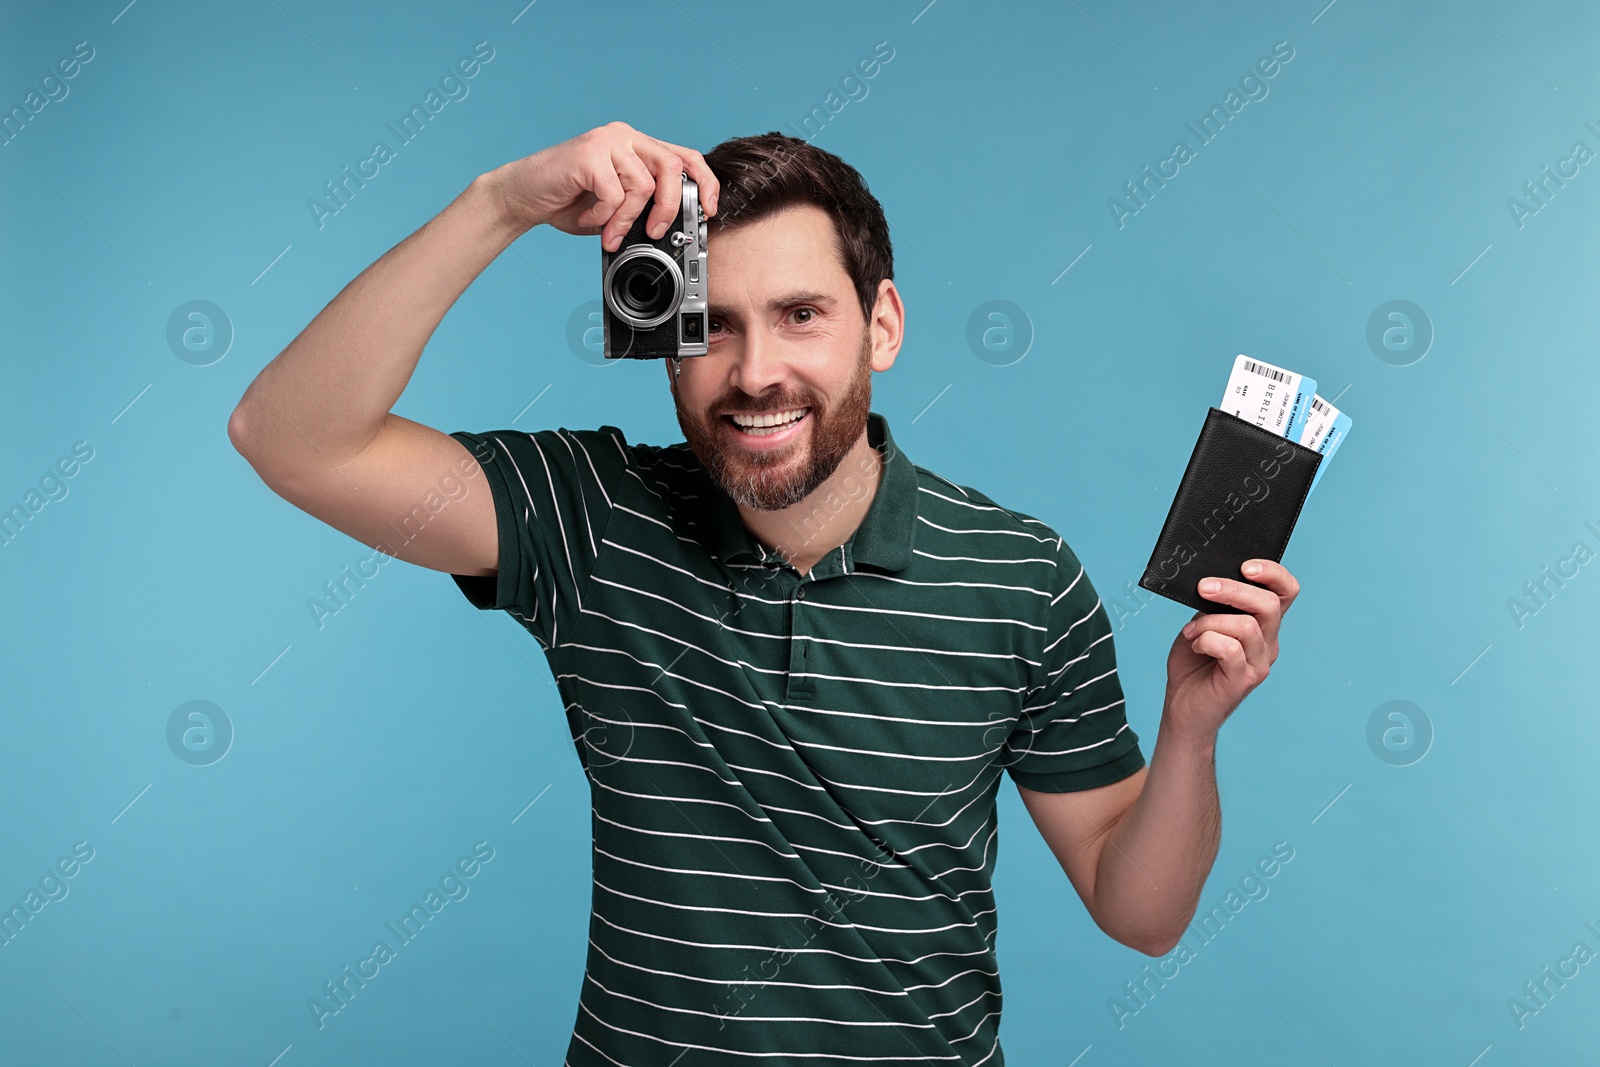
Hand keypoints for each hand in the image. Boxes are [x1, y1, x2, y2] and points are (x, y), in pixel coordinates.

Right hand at [482, 121, 719, 247]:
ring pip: (642, 185)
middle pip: (671, 166)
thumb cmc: (569, 202)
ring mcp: (607, 140)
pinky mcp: (589, 152)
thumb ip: (642, 209)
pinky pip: (614, 193)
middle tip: (655, 232)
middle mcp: (625, 137)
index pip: (685, 156)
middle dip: (670, 206)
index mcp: (637, 147)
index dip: (705, 182)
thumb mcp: (616, 208)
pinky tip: (588, 216)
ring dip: (626, 219)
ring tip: (608, 231)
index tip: (709, 211)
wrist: (523, 197)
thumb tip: (672, 228)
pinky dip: (604, 215)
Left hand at [1162, 559, 1299, 740]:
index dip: (1273, 574)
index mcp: (1263, 624)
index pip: (1285, 592)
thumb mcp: (1203, 622)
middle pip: (1269, 604)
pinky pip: (1230, 649)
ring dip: (1210, 622)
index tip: (1246, 566)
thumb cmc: (1193, 661)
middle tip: (1204, 588)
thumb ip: (1215, 604)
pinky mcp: (1243, 680)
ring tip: (1191, 632)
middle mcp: (1268, 642)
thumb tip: (1214, 581)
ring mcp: (1259, 663)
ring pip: (1246, 625)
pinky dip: (1206, 640)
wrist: (1182, 705)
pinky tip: (1194, 644)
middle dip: (1233, 590)